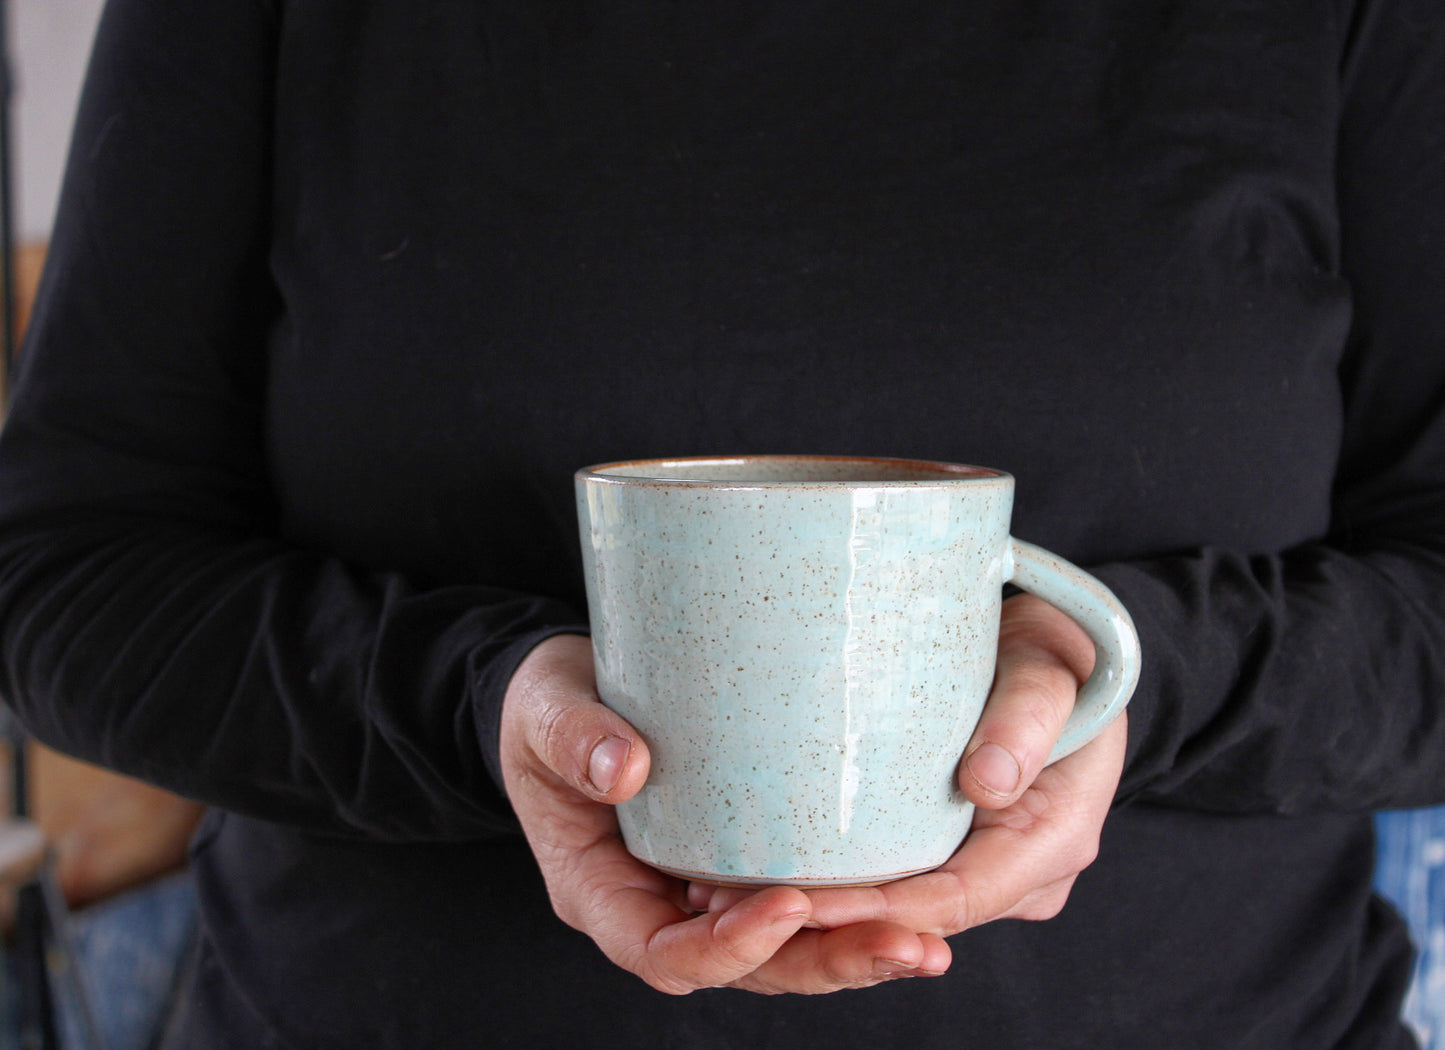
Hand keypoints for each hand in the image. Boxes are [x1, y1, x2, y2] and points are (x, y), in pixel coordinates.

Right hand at [499, 633, 950, 994]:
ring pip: (784, 947)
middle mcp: (657, 909)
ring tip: (929, 942)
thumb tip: (625, 770)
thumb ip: (572, 736)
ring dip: (857, 947)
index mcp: (599, 893)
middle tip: (909, 945)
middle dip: (827, 961)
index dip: (726, 948)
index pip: (663, 954)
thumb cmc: (545, 708)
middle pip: (746, 967)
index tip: (787, 904)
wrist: (566, 698)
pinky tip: (915, 894)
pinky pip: (798, 899)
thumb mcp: (543, 710)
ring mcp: (702, 892)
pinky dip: (853, 904)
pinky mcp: (739, 862)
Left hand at [693, 594, 1126, 941]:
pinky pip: (900, 874)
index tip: (803, 905)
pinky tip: (768, 865)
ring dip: (822, 906)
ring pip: (902, 903)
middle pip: (916, 916)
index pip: (955, 900)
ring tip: (722, 890)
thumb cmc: (1057, 650)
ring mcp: (991, 865)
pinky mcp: (958, 848)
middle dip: (827, 919)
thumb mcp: (1049, 667)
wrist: (1067, 653)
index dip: (877, 912)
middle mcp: (1024, 872)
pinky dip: (840, 877)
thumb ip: (1027, 717)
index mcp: (1055, 840)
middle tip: (726, 902)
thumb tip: (987, 784)